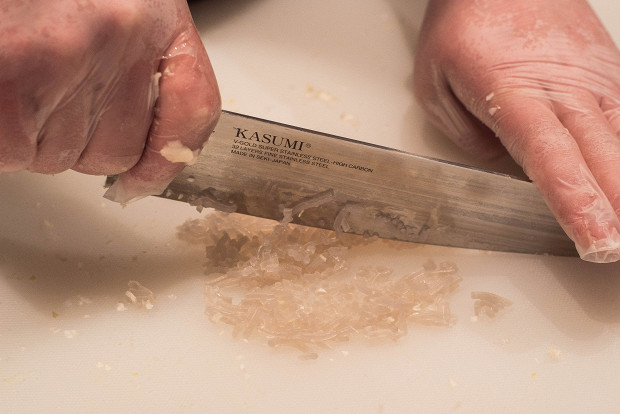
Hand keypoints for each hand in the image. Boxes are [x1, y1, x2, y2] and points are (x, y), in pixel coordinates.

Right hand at [0, 0, 220, 202]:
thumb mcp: (112, 11)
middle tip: (47, 92)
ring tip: (19, 78)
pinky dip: (4, 138)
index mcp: (151, 15)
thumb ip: (132, 65)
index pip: (195, 107)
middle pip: (118, 150)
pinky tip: (3, 92)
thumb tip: (140, 154)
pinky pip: (15, 153)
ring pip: (61, 156)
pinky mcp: (10, 83)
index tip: (149, 175)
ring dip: (35, 136)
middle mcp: (117, 37)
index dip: (171, 154)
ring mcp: (62, 60)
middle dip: (80, 140)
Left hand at [414, 0, 619, 262]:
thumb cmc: (466, 21)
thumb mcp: (435, 83)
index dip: (574, 202)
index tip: (594, 238)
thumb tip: (503, 165)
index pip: (551, 159)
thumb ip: (467, 133)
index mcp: (514, 94)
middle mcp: (563, 88)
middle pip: (596, 155)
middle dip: (614, 208)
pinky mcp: (607, 71)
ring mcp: (592, 78)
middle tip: (617, 249)